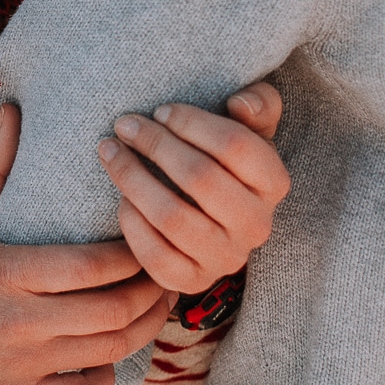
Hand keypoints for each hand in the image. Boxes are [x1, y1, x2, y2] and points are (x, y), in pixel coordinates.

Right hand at [0, 103, 171, 384]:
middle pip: (112, 311)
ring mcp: (18, 367)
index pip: (93, 266)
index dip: (134, 255)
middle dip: (152, 292)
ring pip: (107, 352)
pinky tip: (109, 354)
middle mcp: (17, 322)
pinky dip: (106, 377)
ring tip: (155, 306)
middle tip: (168, 273)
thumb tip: (15, 109)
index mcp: (6, 271)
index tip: (146, 238)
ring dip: (143, 329)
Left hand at [96, 81, 289, 293]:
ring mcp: (226, 258)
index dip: (192, 122)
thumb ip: (257, 105)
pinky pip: (155, 255)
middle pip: (200, 177)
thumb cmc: (223, 161)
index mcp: (274, 182)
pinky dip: (132, 223)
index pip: (235, 145)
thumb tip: (241, 103)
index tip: (160, 111)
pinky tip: (122, 198)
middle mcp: (257, 225)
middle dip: (155, 144)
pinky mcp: (192, 281)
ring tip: (109, 151)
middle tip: (125, 125)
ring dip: (132, 178)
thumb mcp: (247, 128)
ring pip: (172, 216)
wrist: (211, 218)